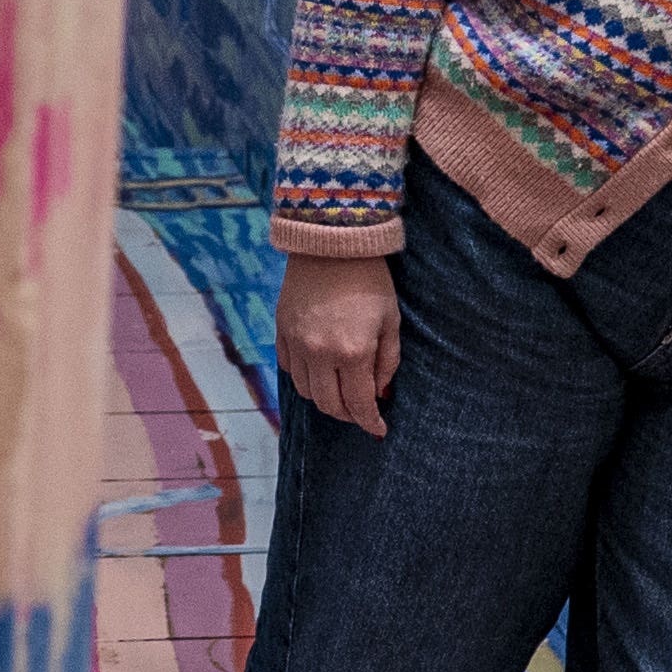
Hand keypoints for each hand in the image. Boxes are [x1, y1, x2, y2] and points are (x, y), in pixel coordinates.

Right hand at [278, 259, 399, 434]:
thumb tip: (380, 394)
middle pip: (329, 405)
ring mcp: (297, 343)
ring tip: (340, 391)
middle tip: (360, 411)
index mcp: (353, 352)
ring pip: (306, 392)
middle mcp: (320, 354)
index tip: (379, 430)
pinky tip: (319, 370)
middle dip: (348, 415)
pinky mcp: (282, 331)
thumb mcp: (390, 321)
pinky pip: (290, 369)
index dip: (370, 422)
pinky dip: (305, 377)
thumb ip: (387, 362)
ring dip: (325, 399)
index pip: (359, 404)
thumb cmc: (370, 280)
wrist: (331, 242)